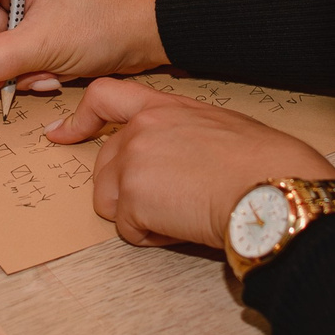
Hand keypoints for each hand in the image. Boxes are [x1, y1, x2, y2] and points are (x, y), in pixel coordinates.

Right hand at [0, 0, 166, 98]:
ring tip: (50, 71)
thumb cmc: (109, 22)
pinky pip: (15, 52)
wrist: (154, 33)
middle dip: (2, 58)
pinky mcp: (40, 21)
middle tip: (32, 70)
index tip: (3, 60)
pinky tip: (55, 72)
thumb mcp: (43, 44)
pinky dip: (30, 69)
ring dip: (18, 68)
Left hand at [43, 77, 334, 248]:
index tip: (62, 134)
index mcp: (163, 107)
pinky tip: (186, 225)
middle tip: (172, 202)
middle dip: (128, 191)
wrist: (272, 186)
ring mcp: (132, 163)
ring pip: (109, 202)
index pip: (105, 97)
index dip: (79, 120)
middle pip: (103, 166)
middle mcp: (140, 130)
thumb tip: (176, 159)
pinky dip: (155, 237)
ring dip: (138, 216)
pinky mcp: (133, 199)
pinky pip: (129, 230)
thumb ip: (180, 133)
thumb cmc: (264, 163)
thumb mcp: (218, 127)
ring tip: (181, 214)